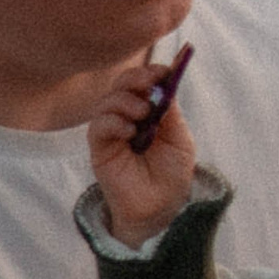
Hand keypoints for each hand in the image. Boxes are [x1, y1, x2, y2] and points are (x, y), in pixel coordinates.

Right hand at [88, 66, 196, 249]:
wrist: (161, 208)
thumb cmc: (171, 175)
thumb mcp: (180, 139)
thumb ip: (170, 112)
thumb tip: (164, 82)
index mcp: (147, 112)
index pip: (141, 83)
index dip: (150, 72)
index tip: (164, 71)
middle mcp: (126, 118)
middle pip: (120, 86)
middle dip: (134, 79)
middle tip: (149, 84)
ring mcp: (111, 133)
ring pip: (106, 102)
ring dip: (124, 101)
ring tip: (143, 115)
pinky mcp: (100, 150)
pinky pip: (98, 126)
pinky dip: (113, 122)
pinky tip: (129, 132)